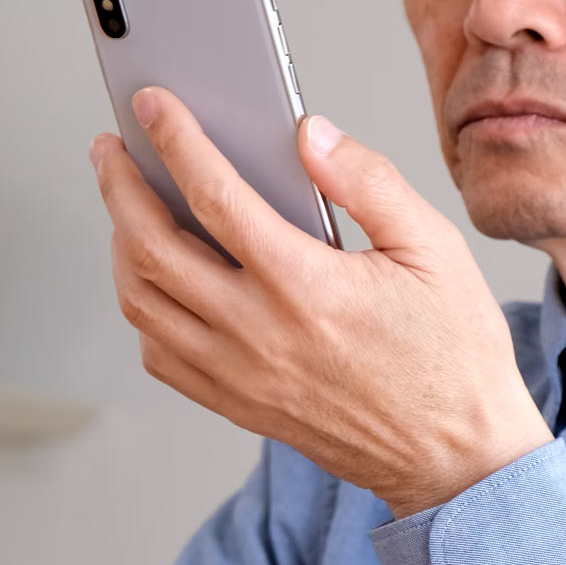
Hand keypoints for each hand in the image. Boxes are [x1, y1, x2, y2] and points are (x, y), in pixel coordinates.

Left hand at [90, 86, 552, 517]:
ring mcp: (241, 376)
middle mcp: (260, 334)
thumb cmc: (454, 353)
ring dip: (120, 244)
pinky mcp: (238, 405)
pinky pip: (159, 355)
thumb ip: (369, 181)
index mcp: (308, 286)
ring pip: (142, 303)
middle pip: (150, 248)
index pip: (215, 196)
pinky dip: (142, 308)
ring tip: (127, 206)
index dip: (174, 140)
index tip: (151, 105)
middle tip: (109, 150)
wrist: (456, 459)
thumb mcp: (435, 248)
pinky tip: (157, 278)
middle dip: (119, 186)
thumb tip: (309, 133)